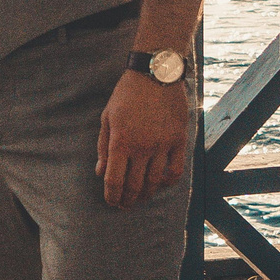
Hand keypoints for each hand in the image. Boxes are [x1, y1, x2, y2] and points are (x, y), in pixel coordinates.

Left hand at [96, 72, 188, 208]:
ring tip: (140, 198)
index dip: (111, 196)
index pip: (114, 180)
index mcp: (121, 141)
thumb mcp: (107, 118)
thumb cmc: (126, 94)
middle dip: (127, 200)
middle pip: (134, 185)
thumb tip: (100, 173)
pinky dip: (169, 181)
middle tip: (124, 205)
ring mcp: (163, 145)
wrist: (155, 73)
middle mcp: (142, 147)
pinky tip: (162, 183)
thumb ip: (103, 147)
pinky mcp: (179, 140)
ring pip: (155, 181)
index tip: (111, 202)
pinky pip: (176, 169)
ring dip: (146, 194)